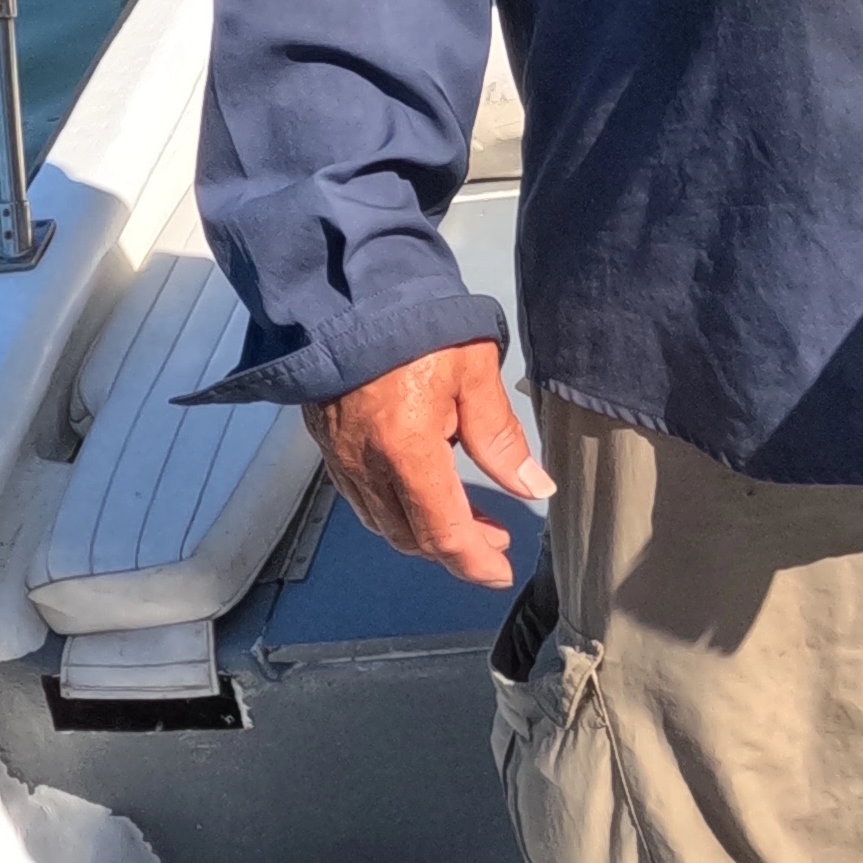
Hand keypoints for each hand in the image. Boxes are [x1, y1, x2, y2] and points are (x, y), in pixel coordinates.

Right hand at [307, 338, 549, 589]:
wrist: (350, 291)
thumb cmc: (416, 325)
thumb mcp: (473, 374)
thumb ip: (501, 439)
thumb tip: (534, 487)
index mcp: (405, 450)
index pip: (442, 533)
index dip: (474, 562)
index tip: (501, 571)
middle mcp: (365, 465)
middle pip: (411, 537)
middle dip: (456, 548)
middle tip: (496, 539)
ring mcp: (340, 457)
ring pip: (384, 522)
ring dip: (426, 532)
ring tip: (470, 518)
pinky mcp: (328, 444)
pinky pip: (362, 497)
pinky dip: (397, 509)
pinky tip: (424, 492)